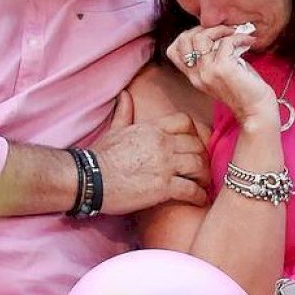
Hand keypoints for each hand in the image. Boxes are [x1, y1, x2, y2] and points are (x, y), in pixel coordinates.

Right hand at [92, 91, 209, 214]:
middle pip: (197, 145)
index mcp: (152, 128)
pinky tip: (199, 199)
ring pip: (198, 165)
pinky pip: (191, 189)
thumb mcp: (114, 130)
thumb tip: (125, 95)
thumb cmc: (100, 156)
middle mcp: (162, 143)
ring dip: (204, 176)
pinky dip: (199, 195)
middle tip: (203, 168)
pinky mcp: (163, 187)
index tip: (195, 145)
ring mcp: (164, 165)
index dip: (194, 133)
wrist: (90, 178)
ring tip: (203, 184)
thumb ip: (124, 113)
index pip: (185, 122)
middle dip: (203, 157)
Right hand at [166, 26, 278, 126]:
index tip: (209, 35)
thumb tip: (217, 32)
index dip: (188, 35)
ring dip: (219, 30)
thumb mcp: (221, 72)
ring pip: (200, 38)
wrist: (256, 110)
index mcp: (194, 76)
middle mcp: (197, 75)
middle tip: (224, 31)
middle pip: (184, 40)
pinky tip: (248, 41)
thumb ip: (212, 56)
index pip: (173, 50)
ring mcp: (208, 72)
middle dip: (204, 28)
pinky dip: (239, 37)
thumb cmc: (244, 89)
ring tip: (234, 33)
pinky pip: (225, 42)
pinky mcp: (222, 69)